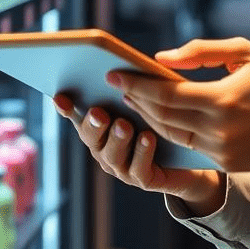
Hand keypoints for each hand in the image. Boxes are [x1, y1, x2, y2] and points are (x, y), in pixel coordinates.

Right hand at [53, 91, 225, 214]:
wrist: (189, 160)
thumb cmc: (162, 123)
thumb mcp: (145, 104)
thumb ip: (131, 89)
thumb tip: (121, 68)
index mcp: (102, 128)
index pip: (78, 116)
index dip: (67, 109)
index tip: (60, 96)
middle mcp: (106, 149)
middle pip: (91, 138)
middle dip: (93, 124)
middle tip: (98, 112)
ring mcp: (122, 167)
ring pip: (112, 155)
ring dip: (117, 139)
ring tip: (124, 125)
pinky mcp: (144, 180)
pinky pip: (139, 169)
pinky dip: (142, 153)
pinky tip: (148, 137)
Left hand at [107, 37, 249, 172]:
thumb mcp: (246, 53)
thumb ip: (202, 51)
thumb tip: (161, 59)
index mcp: (222, 99)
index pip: (166, 94)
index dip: (136, 84)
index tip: (114, 74)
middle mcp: (218, 128)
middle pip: (161, 116)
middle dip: (136, 100)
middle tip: (119, 85)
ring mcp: (220, 150)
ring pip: (170, 134)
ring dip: (148, 117)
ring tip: (134, 100)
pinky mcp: (224, 163)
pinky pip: (187, 146)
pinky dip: (168, 131)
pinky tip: (159, 117)